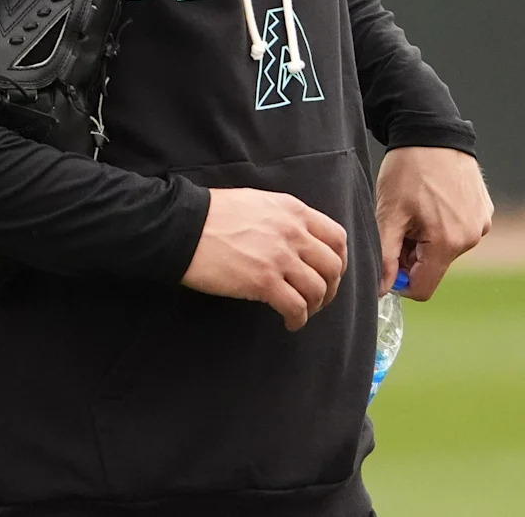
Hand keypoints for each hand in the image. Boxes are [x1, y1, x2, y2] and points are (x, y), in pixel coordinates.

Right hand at [181, 187, 347, 331]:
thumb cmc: (214, 214)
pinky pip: (296, 307)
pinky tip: (289, 322)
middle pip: (332, 267)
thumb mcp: (258, 202)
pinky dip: (297, 319)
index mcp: (293, 210)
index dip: (339, 261)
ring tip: (301, 312)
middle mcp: (292, 232)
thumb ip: (284, 217)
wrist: (185, 227)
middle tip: (317, 299)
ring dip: (314, 306)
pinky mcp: (264, 282)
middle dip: (330, 288)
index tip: (330, 274)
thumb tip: (298, 237)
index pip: (336, 237)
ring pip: (317, 290)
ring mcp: (279, 257)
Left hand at [376, 147, 492, 299]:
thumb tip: (380, 289)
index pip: (422, 288)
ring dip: (428, 238)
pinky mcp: (485, 210)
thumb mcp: (389, 212)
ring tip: (417, 205)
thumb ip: (385, 255)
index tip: (390, 254)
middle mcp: (471, 238)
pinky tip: (434, 197)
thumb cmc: (408, 168)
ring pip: (446, 249)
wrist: (432, 130)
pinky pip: (460, 230)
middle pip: (434, 267)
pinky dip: (444, 223)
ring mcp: (481, 224)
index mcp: (447, 242)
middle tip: (400, 222)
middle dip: (413, 254)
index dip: (400, 279)